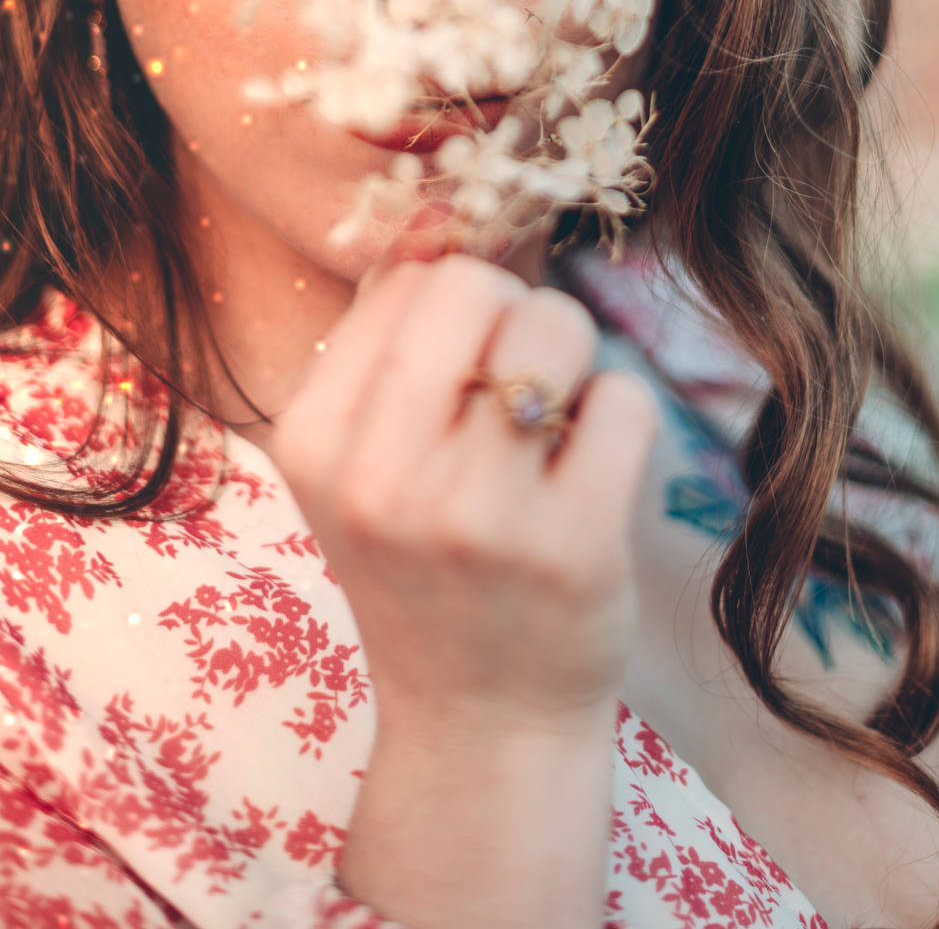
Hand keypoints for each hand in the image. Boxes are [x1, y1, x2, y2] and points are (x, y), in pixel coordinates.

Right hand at [265, 254, 659, 739]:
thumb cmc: (428, 567)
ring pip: (558, 327)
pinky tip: (591, 481)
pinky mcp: (571, 549)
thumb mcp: (359, 462)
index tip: (460, 379)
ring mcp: (476, 517)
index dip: (458, 311)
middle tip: (518, 391)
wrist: (479, 724)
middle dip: (516, 315)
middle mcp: (380, 478)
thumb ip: (384, 340)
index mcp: (312, 440)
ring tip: (555, 434)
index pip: (408, 279)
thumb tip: (429, 214)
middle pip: (477, 284)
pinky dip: (623, 422)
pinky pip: (626, 400)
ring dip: (575, 363)